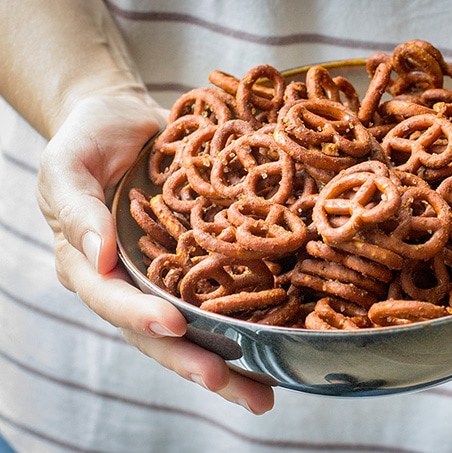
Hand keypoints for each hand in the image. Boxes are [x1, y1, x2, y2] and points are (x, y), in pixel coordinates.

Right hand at [36, 94, 274, 413]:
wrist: (126, 123)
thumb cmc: (88, 141)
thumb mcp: (68, 167)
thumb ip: (76, 208)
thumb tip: (97, 255)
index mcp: (90, 265)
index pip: (111, 300)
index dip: (139, 316)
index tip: (172, 325)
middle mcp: (130, 282)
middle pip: (157, 334)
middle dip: (192, 362)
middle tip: (228, 385)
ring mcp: (166, 277)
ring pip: (194, 329)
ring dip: (227, 361)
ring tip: (263, 394)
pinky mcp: (197, 263)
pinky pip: (220, 297)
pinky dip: (245, 323)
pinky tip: (276, 344)